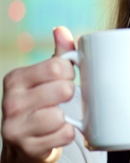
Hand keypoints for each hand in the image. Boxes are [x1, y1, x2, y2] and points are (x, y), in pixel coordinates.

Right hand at [1, 26, 75, 161]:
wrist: (26, 144)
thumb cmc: (40, 103)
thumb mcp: (45, 77)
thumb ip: (58, 54)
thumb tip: (60, 30)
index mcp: (15, 79)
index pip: (57, 66)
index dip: (70, 72)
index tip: (66, 78)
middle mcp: (11, 102)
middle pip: (63, 89)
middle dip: (70, 94)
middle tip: (63, 99)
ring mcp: (16, 127)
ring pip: (61, 115)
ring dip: (67, 117)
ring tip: (59, 117)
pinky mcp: (28, 147)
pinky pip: (64, 134)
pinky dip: (68, 133)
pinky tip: (58, 131)